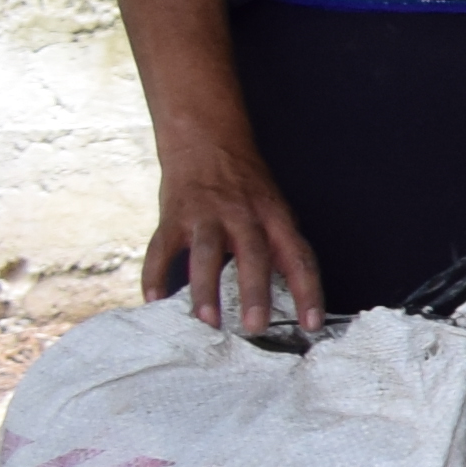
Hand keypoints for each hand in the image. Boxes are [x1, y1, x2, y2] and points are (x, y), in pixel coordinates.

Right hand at [143, 136, 322, 338]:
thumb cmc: (246, 184)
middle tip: (255, 327)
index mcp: (275, 217)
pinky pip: (162, 248)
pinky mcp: (173, 215)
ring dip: (207, 289)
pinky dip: (155, 275)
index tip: (311, 324)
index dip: (308, 291)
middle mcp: (243, 215)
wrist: (207, 139)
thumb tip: (290, 294)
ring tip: (208, 321)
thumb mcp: (275, 208)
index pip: (299, 257)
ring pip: (207, 253)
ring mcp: (206, 214)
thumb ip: (280, 245)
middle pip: (253, 255)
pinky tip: (155, 300)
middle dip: (255, 292)